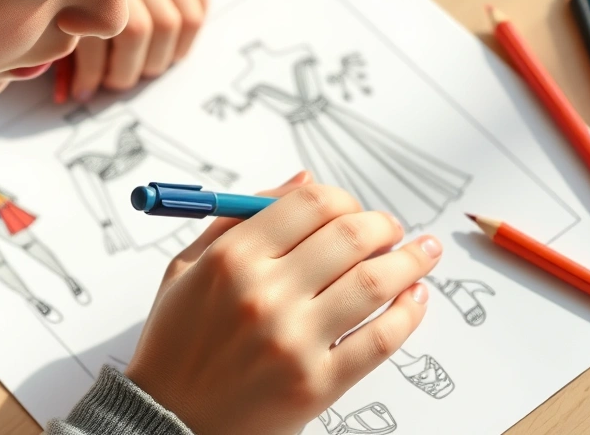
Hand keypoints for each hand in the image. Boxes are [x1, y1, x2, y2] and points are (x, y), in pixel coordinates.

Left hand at [69, 0, 208, 100]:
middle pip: (142, 31)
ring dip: (160, 58)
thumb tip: (66, 95)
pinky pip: (198, 7)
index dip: (93, 73)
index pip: (100, 34)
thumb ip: (59, 38)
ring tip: (143, 68)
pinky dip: (187, 37)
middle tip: (116, 82)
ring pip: (176, 23)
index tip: (84, 91)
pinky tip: (169, 48)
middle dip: (127, 70)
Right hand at [124, 171, 442, 434]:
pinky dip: (409, 314)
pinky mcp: (317, 384)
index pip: (311, 203)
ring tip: (422, 254)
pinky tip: (415, 299)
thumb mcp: (187, 268)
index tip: (353, 209)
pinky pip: (380, 340)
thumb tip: (303, 180)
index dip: (344, 198)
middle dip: (383, 225)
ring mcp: (294, 341)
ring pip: (375, 283)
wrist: (167, 421)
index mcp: (232, 258)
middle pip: (350, 234)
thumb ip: (240, 218)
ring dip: (410, 260)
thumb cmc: (176, 342)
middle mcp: (264, 295)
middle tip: (391, 230)